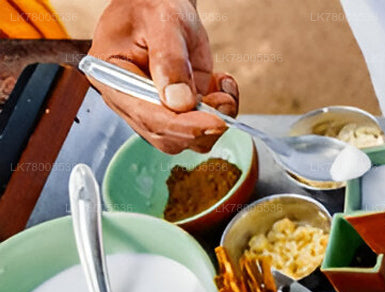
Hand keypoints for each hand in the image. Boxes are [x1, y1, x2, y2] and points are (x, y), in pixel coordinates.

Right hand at [88, 0, 238, 153]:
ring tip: (222, 85)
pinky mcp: (179, 106)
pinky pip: (204, 124)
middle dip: (202, 127)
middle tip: (224, 100)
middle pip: (168, 136)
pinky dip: (221, 109)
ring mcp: (157, 106)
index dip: (183, 126)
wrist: (161, 4)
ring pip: (188, 137)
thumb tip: (180, 102)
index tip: (213, 123)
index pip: (147, 116)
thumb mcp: (162, 23)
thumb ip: (170, 61)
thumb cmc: (151, 7)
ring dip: (215, 118)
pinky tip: (221, 83)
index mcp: (113, 78)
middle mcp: (132, 99)